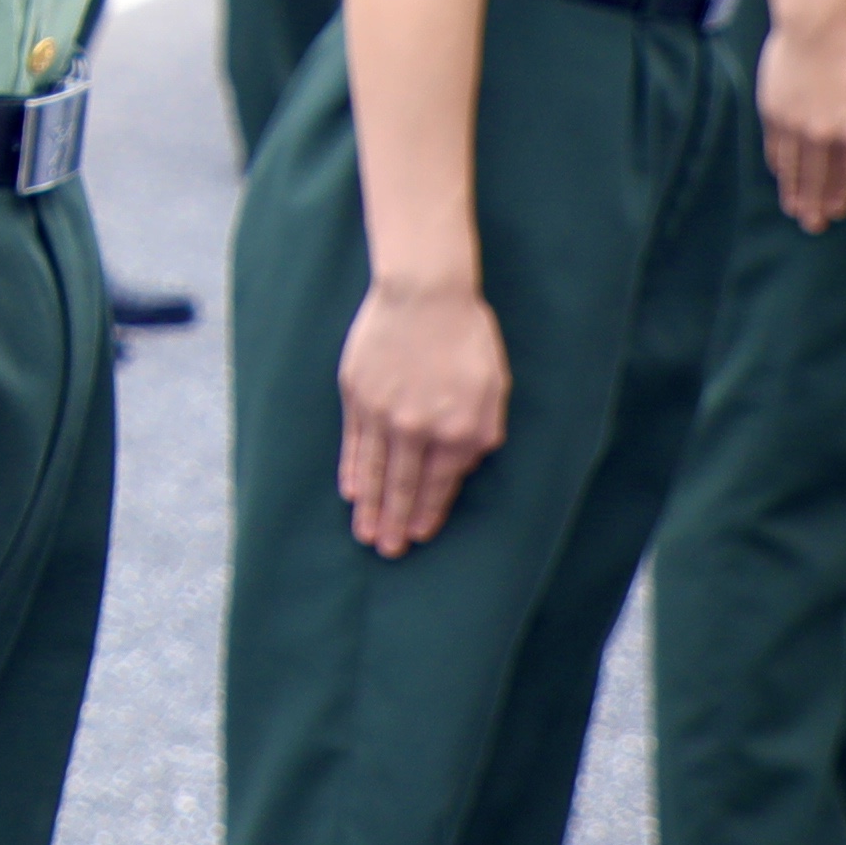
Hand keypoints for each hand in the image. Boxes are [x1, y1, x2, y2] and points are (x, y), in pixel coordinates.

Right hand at [335, 280, 510, 554]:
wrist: (425, 293)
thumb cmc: (467, 337)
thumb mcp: (494, 388)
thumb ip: (483, 433)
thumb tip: (464, 465)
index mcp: (457, 430)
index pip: (441, 484)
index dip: (430, 512)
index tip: (420, 536)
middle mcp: (418, 430)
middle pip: (404, 487)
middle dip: (396, 522)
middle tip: (387, 551)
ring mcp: (382, 414)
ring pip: (376, 471)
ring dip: (371, 506)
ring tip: (365, 533)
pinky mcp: (357, 396)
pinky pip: (354, 443)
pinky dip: (353, 469)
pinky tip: (351, 491)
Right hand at [757, 4, 845, 232]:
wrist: (815, 28)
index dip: (843, 194)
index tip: (838, 212)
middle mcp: (824, 135)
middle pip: (818, 177)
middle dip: (816, 204)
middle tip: (811, 225)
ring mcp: (795, 125)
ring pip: (795, 167)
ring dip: (794, 191)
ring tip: (792, 209)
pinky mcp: (773, 112)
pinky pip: (775, 146)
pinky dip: (778, 164)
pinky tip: (779, 175)